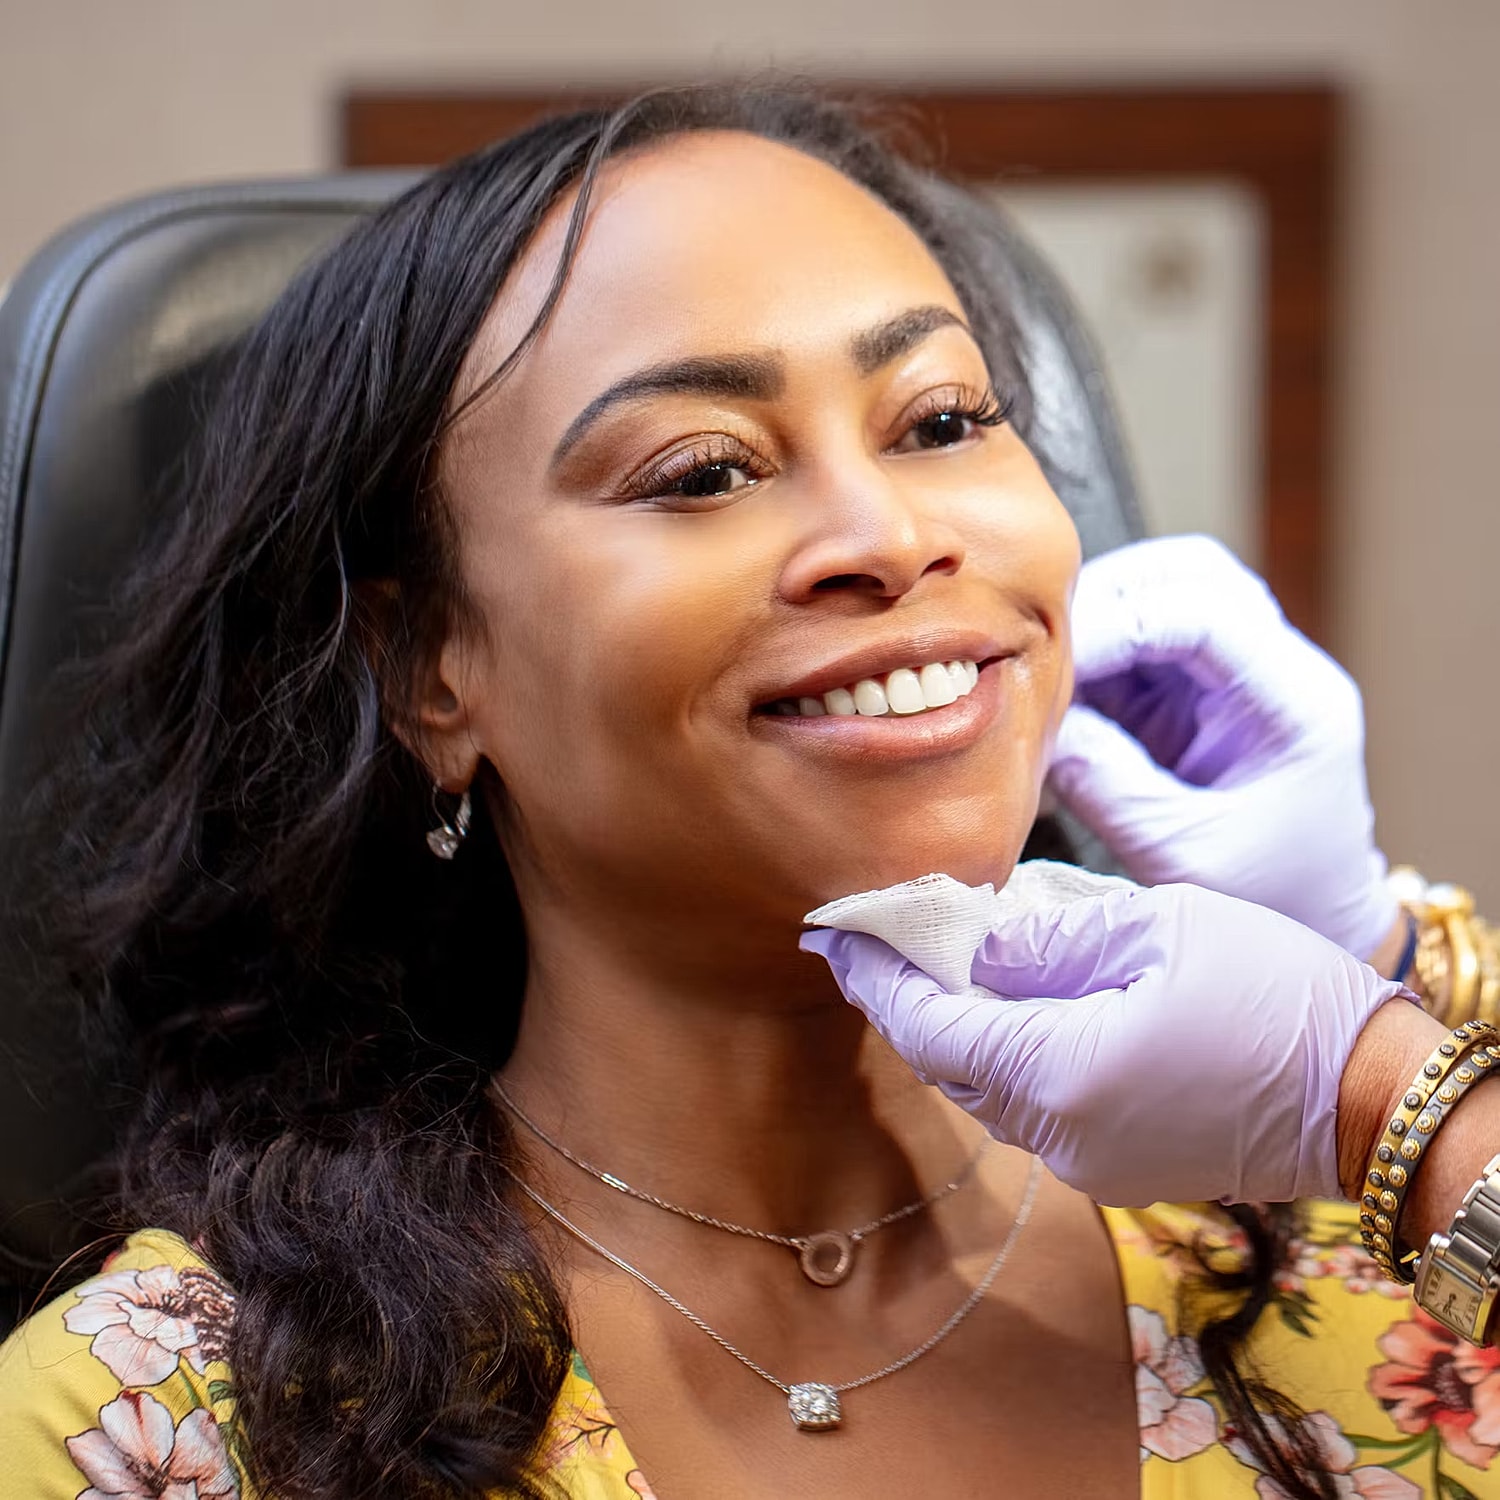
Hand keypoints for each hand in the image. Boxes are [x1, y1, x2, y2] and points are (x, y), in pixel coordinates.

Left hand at [802, 881, 1405, 1205]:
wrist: (1371, 1096)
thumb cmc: (1274, 995)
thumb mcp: (1154, 930)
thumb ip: (1045, 938)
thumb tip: (972, 944)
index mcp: (1060, 1073)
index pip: (929, 1025)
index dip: (875, 978)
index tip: (835, 934)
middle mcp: (1058, 1136)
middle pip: (948, 1061)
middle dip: (908, 997)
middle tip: (882, 935)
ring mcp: (1086, 1164)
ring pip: (986, 1087)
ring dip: (958, 1025)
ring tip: (946, 956)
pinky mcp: (1114, 1168)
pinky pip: (1031, 1106)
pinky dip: (1007, 1052)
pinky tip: (1018, 1000)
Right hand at [1049, 535, 1395, 959]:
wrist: (1313, 921)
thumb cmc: (1267, 897)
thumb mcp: (1181, 854)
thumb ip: (1108, 785)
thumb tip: (1039, 727)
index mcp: (1294, 703)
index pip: (1205, 614)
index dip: (1117, 624)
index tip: (1053, 665)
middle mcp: (1275, 666)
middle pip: (1191, 573)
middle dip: (1107, 596)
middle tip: (1041, 649)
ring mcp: (1238, 670)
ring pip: (1164, 588)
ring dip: (1098, 614)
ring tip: (1044, 666)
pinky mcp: (1200, 688)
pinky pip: (1141, 636)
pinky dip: (1094, 651)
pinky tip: (1058, 687)